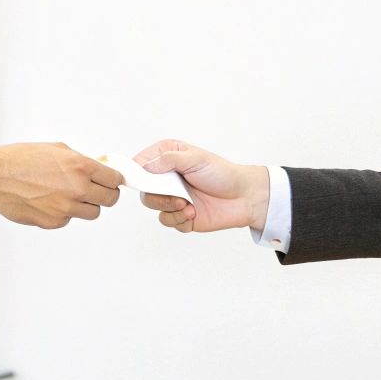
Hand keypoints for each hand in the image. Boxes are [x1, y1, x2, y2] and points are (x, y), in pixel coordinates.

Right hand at [0, 143, 123, 228]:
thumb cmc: (20, 160)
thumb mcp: (56, 150)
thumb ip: (81, 160)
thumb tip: (98, 168)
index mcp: (80, 167)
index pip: (114, 179)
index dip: (114, 180)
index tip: (112, 181)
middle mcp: (77, 189)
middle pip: (110, 199)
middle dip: (105, 194)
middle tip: (96, 190)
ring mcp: (66, 208)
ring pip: (92, 213)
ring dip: (86, 205)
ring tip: (68, 194)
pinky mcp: (54, 222)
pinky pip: (70, 219)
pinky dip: (65, 212)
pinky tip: (49, 201)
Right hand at [133, 139, 269, 232]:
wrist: (244, 197)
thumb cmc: (222, 173)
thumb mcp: (195, 158)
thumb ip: (168, 160)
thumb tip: (145, 166)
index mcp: (167, 158)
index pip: (140, 163)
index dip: (136, 172)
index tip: (140, 180)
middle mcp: (166, 177)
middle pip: (143, 188)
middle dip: (157, 196)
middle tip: (176, 197)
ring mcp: (172, 196)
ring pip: (153, 206)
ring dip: (169, 208)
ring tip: (188, 205)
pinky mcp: (179, 215)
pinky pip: (167, 221)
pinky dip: (178, 219)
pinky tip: (193, 213)